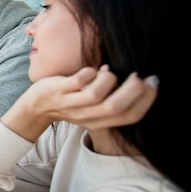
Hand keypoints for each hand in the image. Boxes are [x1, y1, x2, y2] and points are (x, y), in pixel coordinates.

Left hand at [2, 66, 158, 140]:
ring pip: (96, 96)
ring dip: (108, 79)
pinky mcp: (58, 91)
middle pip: (115, 108)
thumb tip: (139, 78)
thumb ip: (113, 98)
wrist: (36, 106)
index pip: (131, 116)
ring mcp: (70, 104)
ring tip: (107, 71)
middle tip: (137, 75)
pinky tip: (91, 70)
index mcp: (100, 122)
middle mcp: (86, 116)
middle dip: (132, 90)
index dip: (147, 99)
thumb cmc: (70, 101)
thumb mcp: (93, 107)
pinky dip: (89, 72)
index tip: (154, 81)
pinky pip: (78, 81)